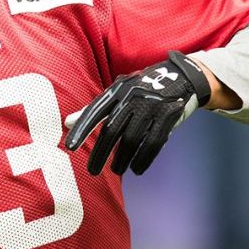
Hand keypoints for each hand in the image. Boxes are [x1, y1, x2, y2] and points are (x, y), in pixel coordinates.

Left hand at [64, 51, 211, 175]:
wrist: (181, 77)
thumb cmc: (141, 89)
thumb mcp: (117, 93)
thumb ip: (93, 108)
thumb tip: (67, 122)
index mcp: (117, 90)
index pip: (94, 111)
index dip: (82, 129)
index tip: (70, 147)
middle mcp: (132, 97)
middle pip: (112, 130)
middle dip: (100, 153)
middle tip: (92, 171)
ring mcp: (151, 106)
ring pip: (131, 139)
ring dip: (122, 159)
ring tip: (116, 170)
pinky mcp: (168, 116)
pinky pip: (153, 143)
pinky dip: (144, 159)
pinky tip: (137, 170)